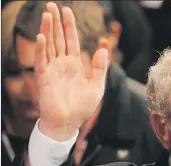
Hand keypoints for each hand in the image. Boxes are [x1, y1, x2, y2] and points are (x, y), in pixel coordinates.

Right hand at [34, 2, 107, 140]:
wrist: (69, 122)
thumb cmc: (83, 107)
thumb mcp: (97, 86)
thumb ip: (100, 68)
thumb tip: (103, 49)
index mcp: (75, 65)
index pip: (71, 41)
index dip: (69, 27)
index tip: (67, 11)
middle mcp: (62, 64)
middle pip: (58, 39)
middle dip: (55, 22)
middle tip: (51, 5)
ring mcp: (52, 70)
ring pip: (49, 46)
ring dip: (47, 30)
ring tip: (47, 14)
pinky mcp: (44, 78)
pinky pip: (42, 61)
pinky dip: (41, 49)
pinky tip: (42, 37)